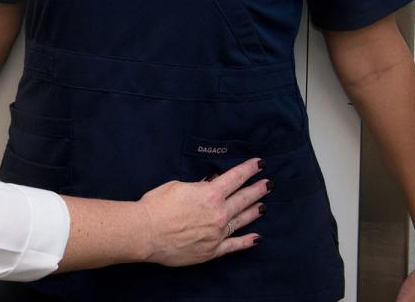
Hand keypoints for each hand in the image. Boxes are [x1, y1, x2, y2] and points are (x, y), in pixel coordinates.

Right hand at [136, 157, 269, 266]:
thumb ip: (197, 186)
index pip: (235, 178)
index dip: (248, 169)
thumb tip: (208, 184)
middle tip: (268, 184)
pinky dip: (246, 241)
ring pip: (242, 220)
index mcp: (210, 194)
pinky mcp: (212, 251)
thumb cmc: (156, 206)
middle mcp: (219, 213)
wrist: (145, 232)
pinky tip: (257, 238)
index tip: (259, 164)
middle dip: (257, 189)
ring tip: (264, 204)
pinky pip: (234, 245)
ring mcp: (218, 234)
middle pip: (244, 198)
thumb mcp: (177, 186)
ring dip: (254, 210)